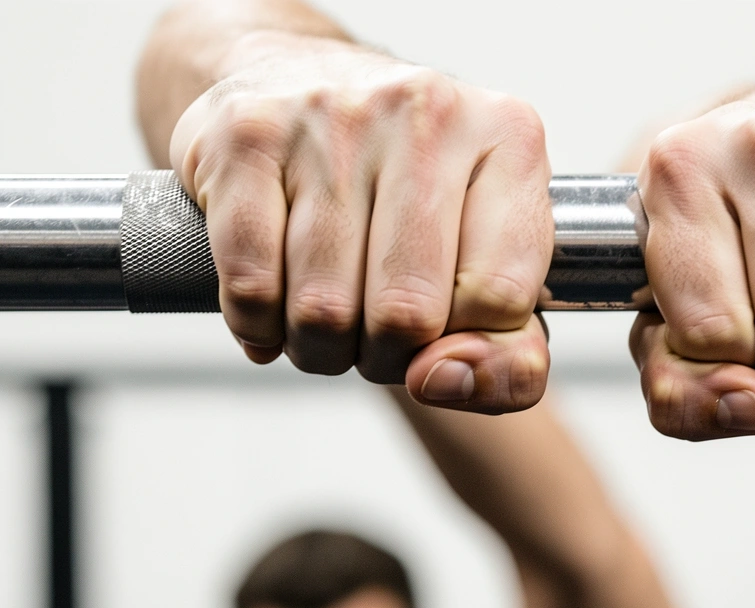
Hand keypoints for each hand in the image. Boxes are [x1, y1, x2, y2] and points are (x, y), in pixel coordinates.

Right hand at [170, 31, 553, 412]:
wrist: (295, 77)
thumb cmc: (408, 191)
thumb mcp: (490, 258)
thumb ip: (510, 353)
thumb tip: (448, 382)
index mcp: (510, 138)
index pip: (498, 298)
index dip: (466, 347)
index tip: (445, 338)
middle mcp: (426, 112)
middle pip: (407, 314)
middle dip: (387, 358)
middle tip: (378, 336)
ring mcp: (331, 117)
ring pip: (324, 310)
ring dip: (321, 348)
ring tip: (330, 319)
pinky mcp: (245, 136)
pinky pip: (252, 285)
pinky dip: (260, 325)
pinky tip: (275, 307)